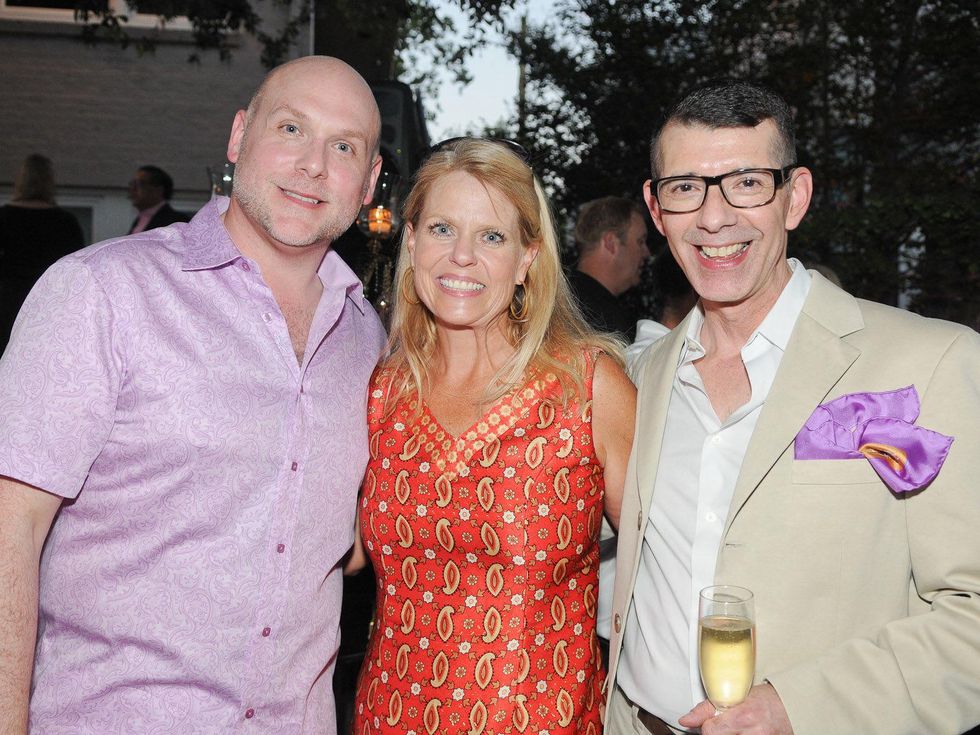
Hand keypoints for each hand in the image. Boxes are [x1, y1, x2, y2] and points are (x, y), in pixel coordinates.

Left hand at [678, 683, 793, 734]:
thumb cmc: (763, 699)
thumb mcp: (735, 695)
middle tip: (724, 726)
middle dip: (717, 732)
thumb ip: (708, 708)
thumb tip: (685, 720)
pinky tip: (743, 733)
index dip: (706, 726)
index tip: (711, 723)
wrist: (791, 709)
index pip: (710, 731)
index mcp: (743, 715)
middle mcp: (753, 732)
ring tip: (736, 729)